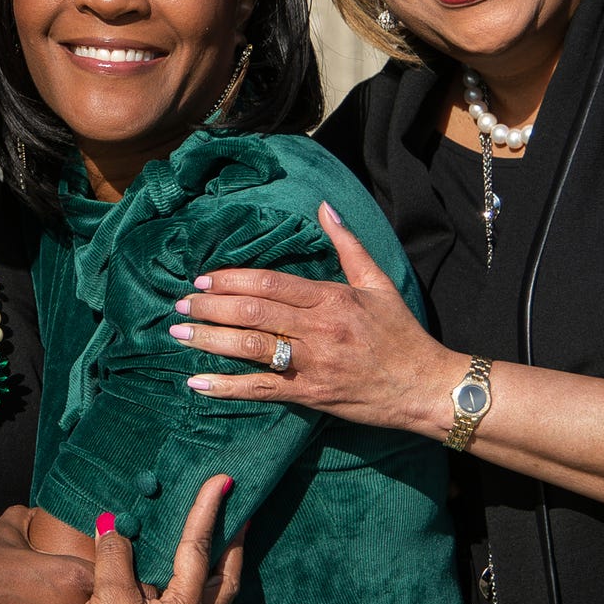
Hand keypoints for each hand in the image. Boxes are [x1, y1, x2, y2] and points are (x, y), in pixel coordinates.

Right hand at [48, 475, 245, 603]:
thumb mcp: (109, 597)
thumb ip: (115, 556)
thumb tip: (112, 525)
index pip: (200, 548)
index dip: (208, 510)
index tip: (223, 480)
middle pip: (228, 577)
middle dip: (236, 545)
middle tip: (241, 515)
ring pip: (214, 597)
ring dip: (220, 568)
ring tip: (219, 544)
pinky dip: (196, 588)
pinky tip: (179, 582)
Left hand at [170, 202, 459, 438]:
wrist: (424, 387)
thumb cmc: (401, 334)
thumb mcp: (378, 282)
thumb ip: (347, 245)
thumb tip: (325, 207)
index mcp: (331, 299)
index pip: (270, 284)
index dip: (231, 280)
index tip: (202, 280)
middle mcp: (318, 330)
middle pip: (253, 313)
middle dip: (210, 308)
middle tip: (181, 306)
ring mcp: (312, 364)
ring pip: (250, 348)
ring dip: (209, 341)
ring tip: (179, 334)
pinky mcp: (309, 395)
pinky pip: (261, 390)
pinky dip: (226, 387)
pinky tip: (197, 384)